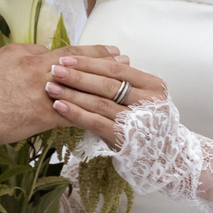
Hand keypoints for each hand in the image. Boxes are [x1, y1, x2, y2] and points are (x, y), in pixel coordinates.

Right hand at [0, 28, 122, 145]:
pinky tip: (108, 113)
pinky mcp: (46, 113)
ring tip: (123, 79)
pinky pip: (77, 110)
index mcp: (19, 53)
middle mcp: (36, 67)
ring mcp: (44, 89)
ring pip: (81, 82)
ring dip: (103, 81)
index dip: (66, 57)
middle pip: (74, 59)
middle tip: (118, 56)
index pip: (48, 52)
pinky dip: (93, 111)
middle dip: (97, 57)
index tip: (80, 56)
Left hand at [46, 56, 167, 147]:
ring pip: (100, 103)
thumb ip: (123, 80)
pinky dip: (75, 113)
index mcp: (153, 86)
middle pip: (107, 85)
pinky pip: (96, 123)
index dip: (89, 63)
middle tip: (54, 70)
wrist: (162, 156)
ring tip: (51, 87)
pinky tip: (59, 107)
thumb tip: (98, 55)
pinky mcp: (125, 139)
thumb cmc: (145, 121)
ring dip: (72, 94)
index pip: (116, 70)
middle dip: (77, 76)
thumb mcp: (141, 97)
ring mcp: (138, 122)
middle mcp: (150, 102)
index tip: (66, 59)